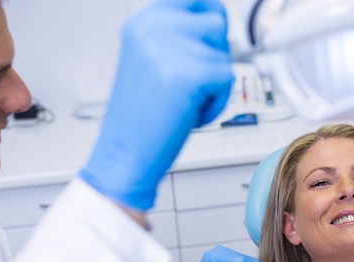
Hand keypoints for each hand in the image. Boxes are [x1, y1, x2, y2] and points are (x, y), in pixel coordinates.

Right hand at [80, 0, 232, 210]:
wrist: (126, 153)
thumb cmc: (141, 117)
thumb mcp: (151, 61)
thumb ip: (179, 38)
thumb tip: (217, 21)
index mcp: (142, 21)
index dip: (209, 16)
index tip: (210, 37)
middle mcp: (154, 27)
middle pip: (216, 21)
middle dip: (214, 54)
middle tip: (190, 83)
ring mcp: (171, 47)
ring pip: (225, 54)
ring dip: (215, 82)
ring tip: (185, 100)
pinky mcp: (190, 72)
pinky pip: (227, 79)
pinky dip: (217, 102)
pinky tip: (190, 112)